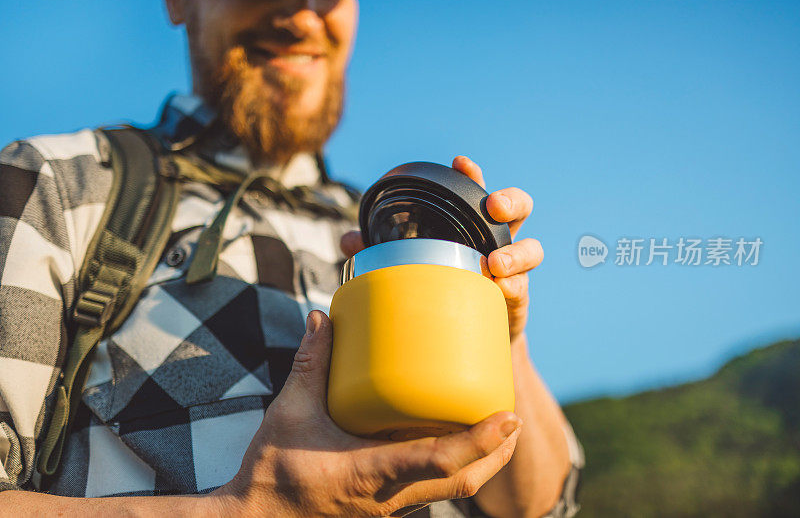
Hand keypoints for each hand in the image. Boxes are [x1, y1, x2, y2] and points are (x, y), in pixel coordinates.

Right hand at [210, 311, 521, 516]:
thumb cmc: (272, 474)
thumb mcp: (289, 414)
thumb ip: (309, 364)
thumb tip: (322, 319)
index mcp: (372, 473)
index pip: (441, 462)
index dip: (481, 441)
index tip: (510, 416)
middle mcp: (391, 495)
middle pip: (464, 481)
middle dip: (497, 452)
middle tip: (515, 417)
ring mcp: (390, 505)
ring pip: (452, 488)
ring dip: (481, 461)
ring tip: (496, 426)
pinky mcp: (384, 504)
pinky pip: (431, 487)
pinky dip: (453, 465)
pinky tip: (448, 439)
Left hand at [340, 156, 541, 341]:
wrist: (466, 331)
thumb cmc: (438, 282)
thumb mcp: (409, 262)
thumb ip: (378, 249)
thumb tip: (347, 241)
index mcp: (471, 222)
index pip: (475, 189)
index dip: (472, 174)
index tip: (460, 163)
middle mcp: (497, 238)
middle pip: (520, 207)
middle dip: (511, 200)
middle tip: (494, 206)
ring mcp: (512, 267)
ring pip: (532, 249)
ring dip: (517, 252)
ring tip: (494, 262)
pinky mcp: (517, 296)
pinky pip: (523, 286)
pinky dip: (513, 285)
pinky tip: (499, 288)